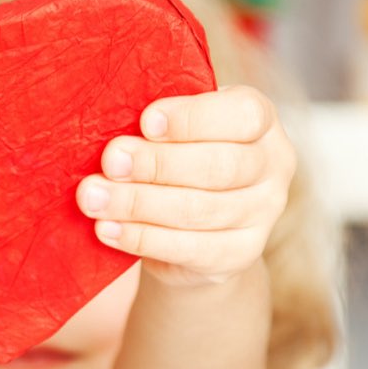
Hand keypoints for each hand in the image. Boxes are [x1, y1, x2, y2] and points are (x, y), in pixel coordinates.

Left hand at [75, 85, 295, 287]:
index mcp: (262, 120)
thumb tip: (114, 139)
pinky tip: (107, 228)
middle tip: (110, 162)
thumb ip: (160, 125)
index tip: (145, 122)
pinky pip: (188, 248)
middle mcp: (274, 165)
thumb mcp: (177, 131)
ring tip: (93, 198)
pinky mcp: (241, 254)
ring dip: (138, 203)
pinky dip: (141, 238)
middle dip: (156, 164)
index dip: (192, 118)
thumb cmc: (179, 158)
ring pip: (198, 210)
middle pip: (218, 166)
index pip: (243, 114)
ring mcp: (263, 214)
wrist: (195, 229)